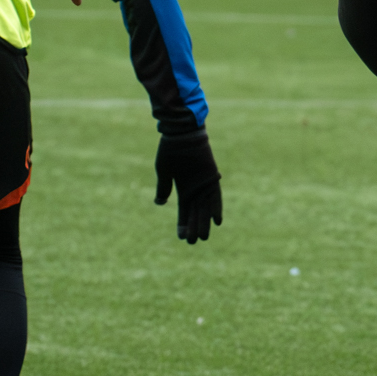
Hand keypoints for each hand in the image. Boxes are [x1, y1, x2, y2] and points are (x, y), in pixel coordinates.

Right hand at [154, 129, 221, 243]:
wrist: (182, 133)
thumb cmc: (171, 149)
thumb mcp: (164, 171)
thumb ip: (164, 188)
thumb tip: (160, 204)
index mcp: (183, 190)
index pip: (185, 213)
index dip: (183, 225)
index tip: (182, 238)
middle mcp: (196, 190)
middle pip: (196, 214)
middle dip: (194, 227)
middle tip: (193, 242)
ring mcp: (204, 185)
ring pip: (205, 209)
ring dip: (204, 223)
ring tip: (203, 237)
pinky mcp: (212, 178)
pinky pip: (216, 196)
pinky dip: (216, 208)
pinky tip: (216, 221)